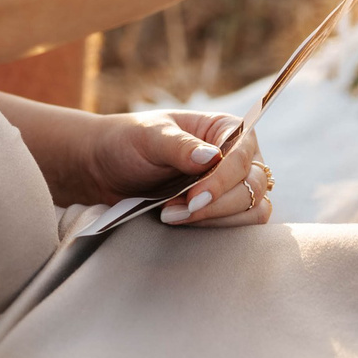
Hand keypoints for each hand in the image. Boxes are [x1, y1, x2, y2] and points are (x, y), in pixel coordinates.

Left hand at [71, 109, 273, 227]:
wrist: (105, 170)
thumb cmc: (127, 142)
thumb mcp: (148, 136)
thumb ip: (179, 145)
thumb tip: (211, 157)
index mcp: (226, 129)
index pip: (242, 156)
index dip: (222, 181)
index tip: (194, 199)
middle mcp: (237, 156)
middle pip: (252, 187)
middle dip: (216, 205)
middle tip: (173, 211)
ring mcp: (233, 186)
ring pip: (253, 210)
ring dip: (216, 220)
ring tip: (172, 216)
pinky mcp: (223, 211)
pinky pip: (241, 226)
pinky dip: (216, 229)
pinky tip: (184, 223)